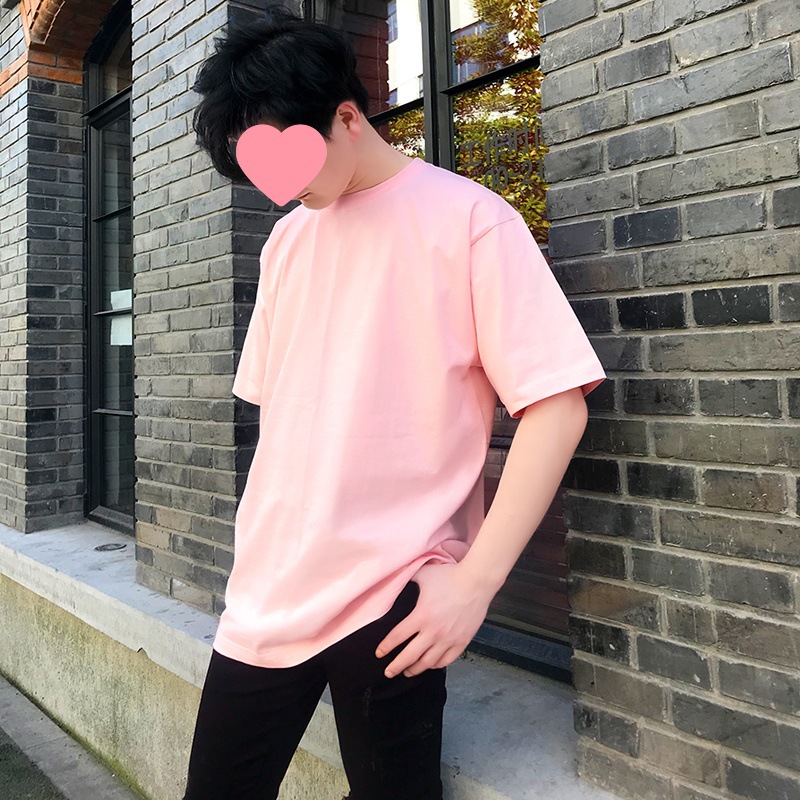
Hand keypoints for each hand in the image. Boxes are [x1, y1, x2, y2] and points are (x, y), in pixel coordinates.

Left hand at [374, 562, 496, 678]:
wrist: (476, 582)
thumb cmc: (450, 576)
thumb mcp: (424, 574)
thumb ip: (408, 579)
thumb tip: (395, 580)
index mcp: (421, 616)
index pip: (397, 637)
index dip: (385, 647)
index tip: (379, 653)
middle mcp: (433, 631)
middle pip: (409, 656)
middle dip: (396, 667)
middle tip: (388, 672)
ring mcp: (448, 639)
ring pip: (428, 663)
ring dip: (415, 669)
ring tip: (408, 672)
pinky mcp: (462, 642)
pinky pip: (446, 660)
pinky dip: (435, 665)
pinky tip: (430, 664)